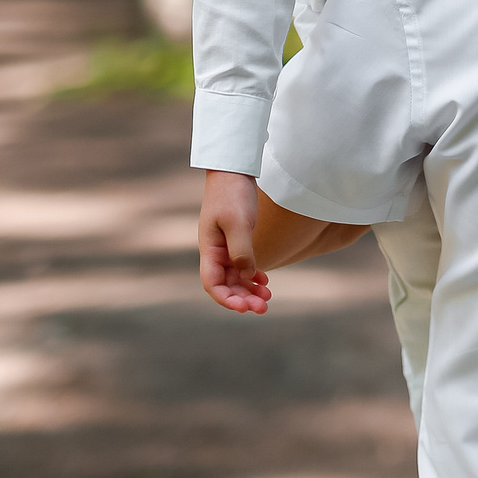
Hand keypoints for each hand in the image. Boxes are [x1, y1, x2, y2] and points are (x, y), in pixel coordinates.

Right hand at [199, 169, 270, 314]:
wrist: (234, 170)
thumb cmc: (233, 194)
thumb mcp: (238, 222)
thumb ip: (242, 251)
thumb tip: (246, 277)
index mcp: (210, 249)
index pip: (212, 283)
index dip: (226, 299)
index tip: (244, 307)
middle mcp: (215, 252)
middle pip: (225, 284)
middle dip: (242, 298)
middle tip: (263, 307)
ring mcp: (225, 246)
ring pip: (235, 277)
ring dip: (249, 289)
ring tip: (267, 298)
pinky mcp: (236, 239)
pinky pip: (242, 265)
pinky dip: (253, 275)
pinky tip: (265, 281)